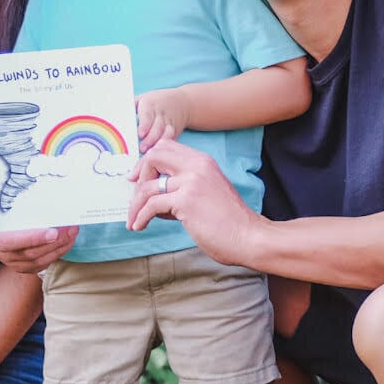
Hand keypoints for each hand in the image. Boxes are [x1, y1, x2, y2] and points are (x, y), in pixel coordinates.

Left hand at [127, 139, 260, 264]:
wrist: (249, 237)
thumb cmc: (229, 221)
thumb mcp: (208, 192)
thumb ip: (185, 186)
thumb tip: (154, 194)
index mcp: (203, 161)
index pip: (166, 146)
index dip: (148, 161)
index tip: (140, 179)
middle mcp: (197, 166)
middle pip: (153, 155)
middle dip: (138, 174)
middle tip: (135, 195)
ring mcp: (191, 182)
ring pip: (147, 185)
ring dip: (135, 204)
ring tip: (134, 220)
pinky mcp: (186, 201)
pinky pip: (151, 205)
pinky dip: (140, 216)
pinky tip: (139, 226)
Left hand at [135, 87, 191, 150]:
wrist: (183, 102)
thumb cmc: (157, 101)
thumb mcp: (143, 98)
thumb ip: (131, 107)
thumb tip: (114, 114)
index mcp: (151, 104)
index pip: (148, 116)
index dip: (144, 125)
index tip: (140, 134)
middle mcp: (161, 114)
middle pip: (157, 127)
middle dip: (150, 139)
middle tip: (142, 148)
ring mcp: (170, 123)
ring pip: (165, 135)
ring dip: (158, 144)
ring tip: (151, 153)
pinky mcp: (175, 131)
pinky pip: (171, 139)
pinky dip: (166, 147)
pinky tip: (160, 154)